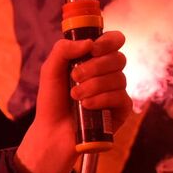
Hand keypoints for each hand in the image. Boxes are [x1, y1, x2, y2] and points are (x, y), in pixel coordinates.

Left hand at [16, 31, 129, 172]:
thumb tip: (89, 42)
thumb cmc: (52, 100)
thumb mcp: (50, 70)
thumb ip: (63, 50)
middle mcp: (109, 73)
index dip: (108, 41)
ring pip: (119, 78)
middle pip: (118, 58)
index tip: (92, 49)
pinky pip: (121, 97)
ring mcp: (117, 91)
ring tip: (75, 96)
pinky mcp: (121, 110)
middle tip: (74, 77)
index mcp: (95, 59)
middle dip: (95, 66)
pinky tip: (86, 105)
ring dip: (94, 85)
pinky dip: (101, 99)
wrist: (52, 131)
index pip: (115, 41)